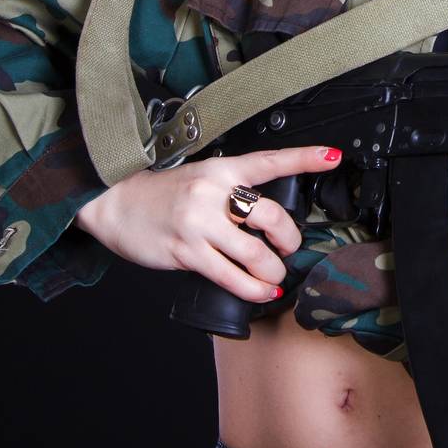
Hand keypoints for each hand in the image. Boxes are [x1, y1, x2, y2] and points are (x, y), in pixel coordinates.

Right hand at [74, 145, 343, 302]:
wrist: (114, 201)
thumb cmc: (161, 193)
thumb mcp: (200, 178)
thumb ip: (231, 190)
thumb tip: (264, 217)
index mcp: (221, 169)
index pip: (270, 161)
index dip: (305, 159)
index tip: (333, 157)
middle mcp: (213, 193)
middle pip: (272, 216)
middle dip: (289, 238)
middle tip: (288, 247)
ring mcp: (199, 223)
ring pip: (255, 253)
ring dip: (273, 270)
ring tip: (273, 275)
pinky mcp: (187, 252)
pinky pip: (230, 276)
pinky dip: (252, 288)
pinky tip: (261, 291)